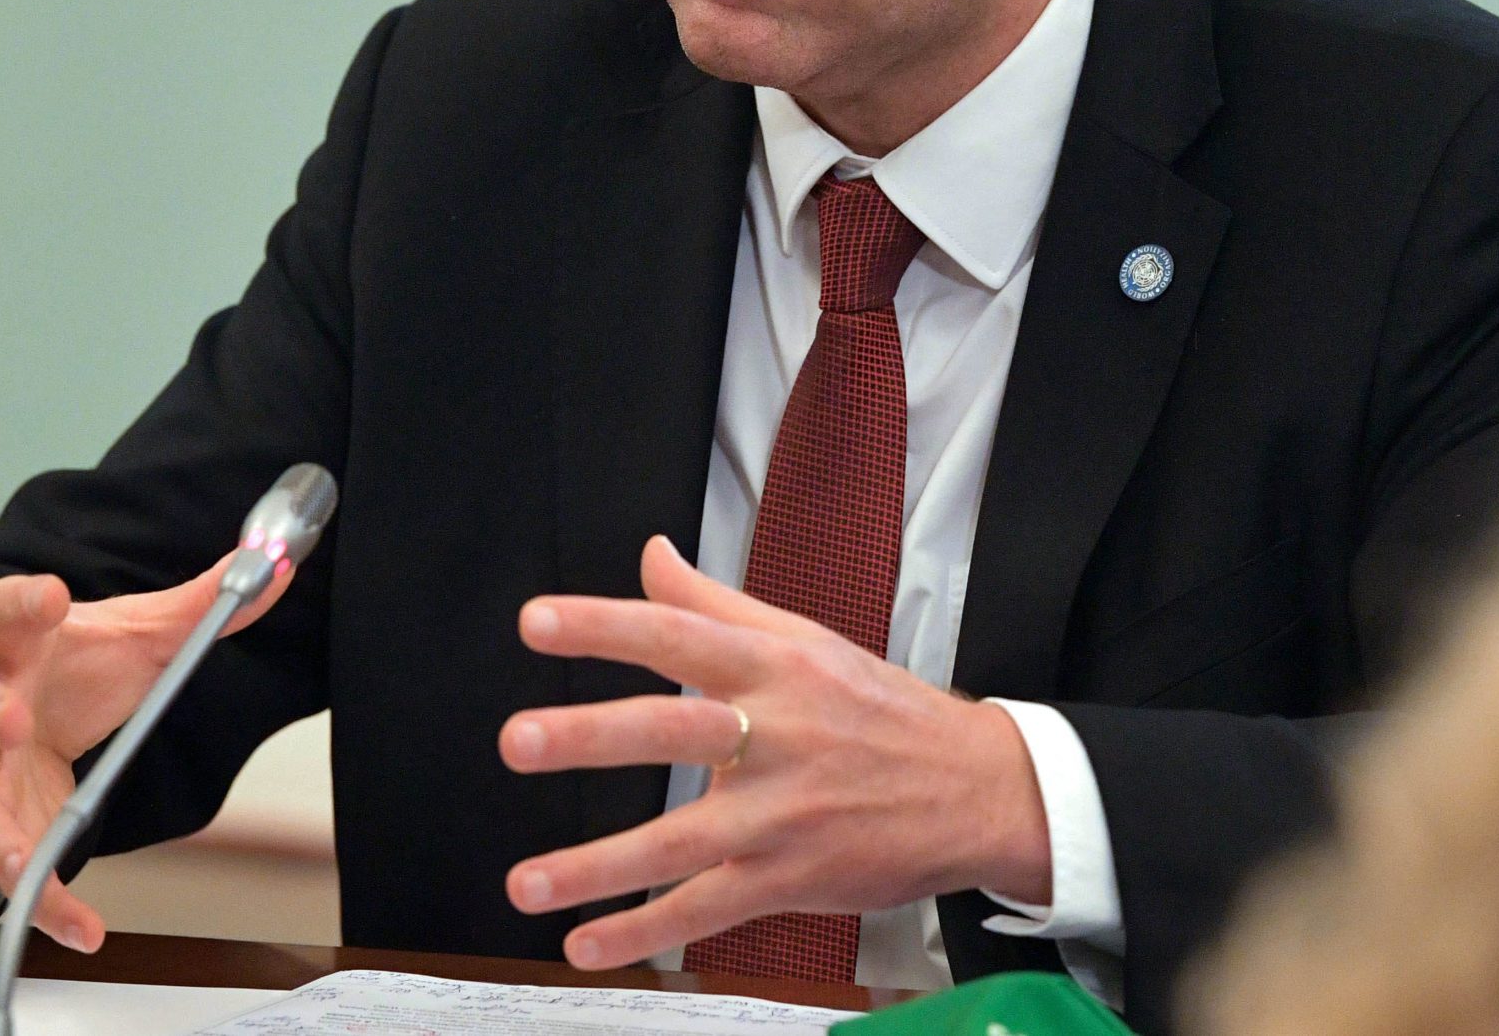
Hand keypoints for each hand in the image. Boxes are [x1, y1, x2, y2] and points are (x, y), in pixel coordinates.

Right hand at [0, 557, 292, 952]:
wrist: (2, 715)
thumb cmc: (64, 666)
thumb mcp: (128, 632)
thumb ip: (196, 607)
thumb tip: (272, 568)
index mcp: (13, 642)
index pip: (6, 612)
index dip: (24, 603)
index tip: (49, 596)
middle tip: (13, 720)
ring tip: (17, 852)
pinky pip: (13, 870)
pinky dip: (45, 903)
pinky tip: (84, 927)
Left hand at [498, 535, 1050, 969]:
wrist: (979, 790)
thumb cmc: (882, 711)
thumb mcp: (804, 639)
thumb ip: (712, 601)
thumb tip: (648, 555)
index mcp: (773, 667)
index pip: (677, 634)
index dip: (605, 626)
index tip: (537, 622)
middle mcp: (775, 734)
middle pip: (674, 729)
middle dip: (591, 736)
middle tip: (519, 740)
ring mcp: (783, 813)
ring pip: (681, 839)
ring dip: (597, 865)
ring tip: (525, 882)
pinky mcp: (792, 876)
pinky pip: (709, 907)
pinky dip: (645, 930)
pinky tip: (588, 942)